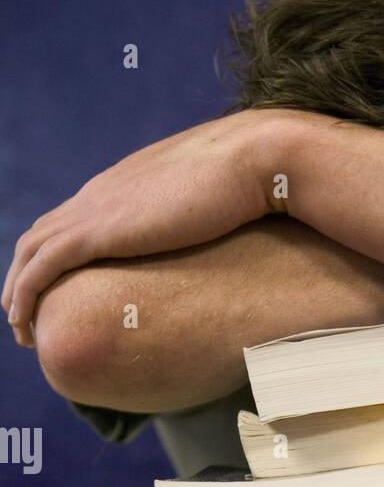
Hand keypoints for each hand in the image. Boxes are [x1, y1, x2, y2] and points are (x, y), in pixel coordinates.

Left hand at [3, 110, 286, 343]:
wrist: (256, 158)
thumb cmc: (252, 180)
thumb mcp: (215, 201)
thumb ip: (200, 219)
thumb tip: (223, 242)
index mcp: (124, 185)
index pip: (72, 220)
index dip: (54, 255)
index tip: (57, 289)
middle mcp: (100, 192)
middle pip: (41, 234)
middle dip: (25, 275)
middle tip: (25, 315)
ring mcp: (97, 208)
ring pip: (31, 250)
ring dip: (17, 290)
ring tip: (18, 328)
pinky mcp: (101, 230)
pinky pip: (44, 265)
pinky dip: (25, 293)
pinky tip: (23, 322)